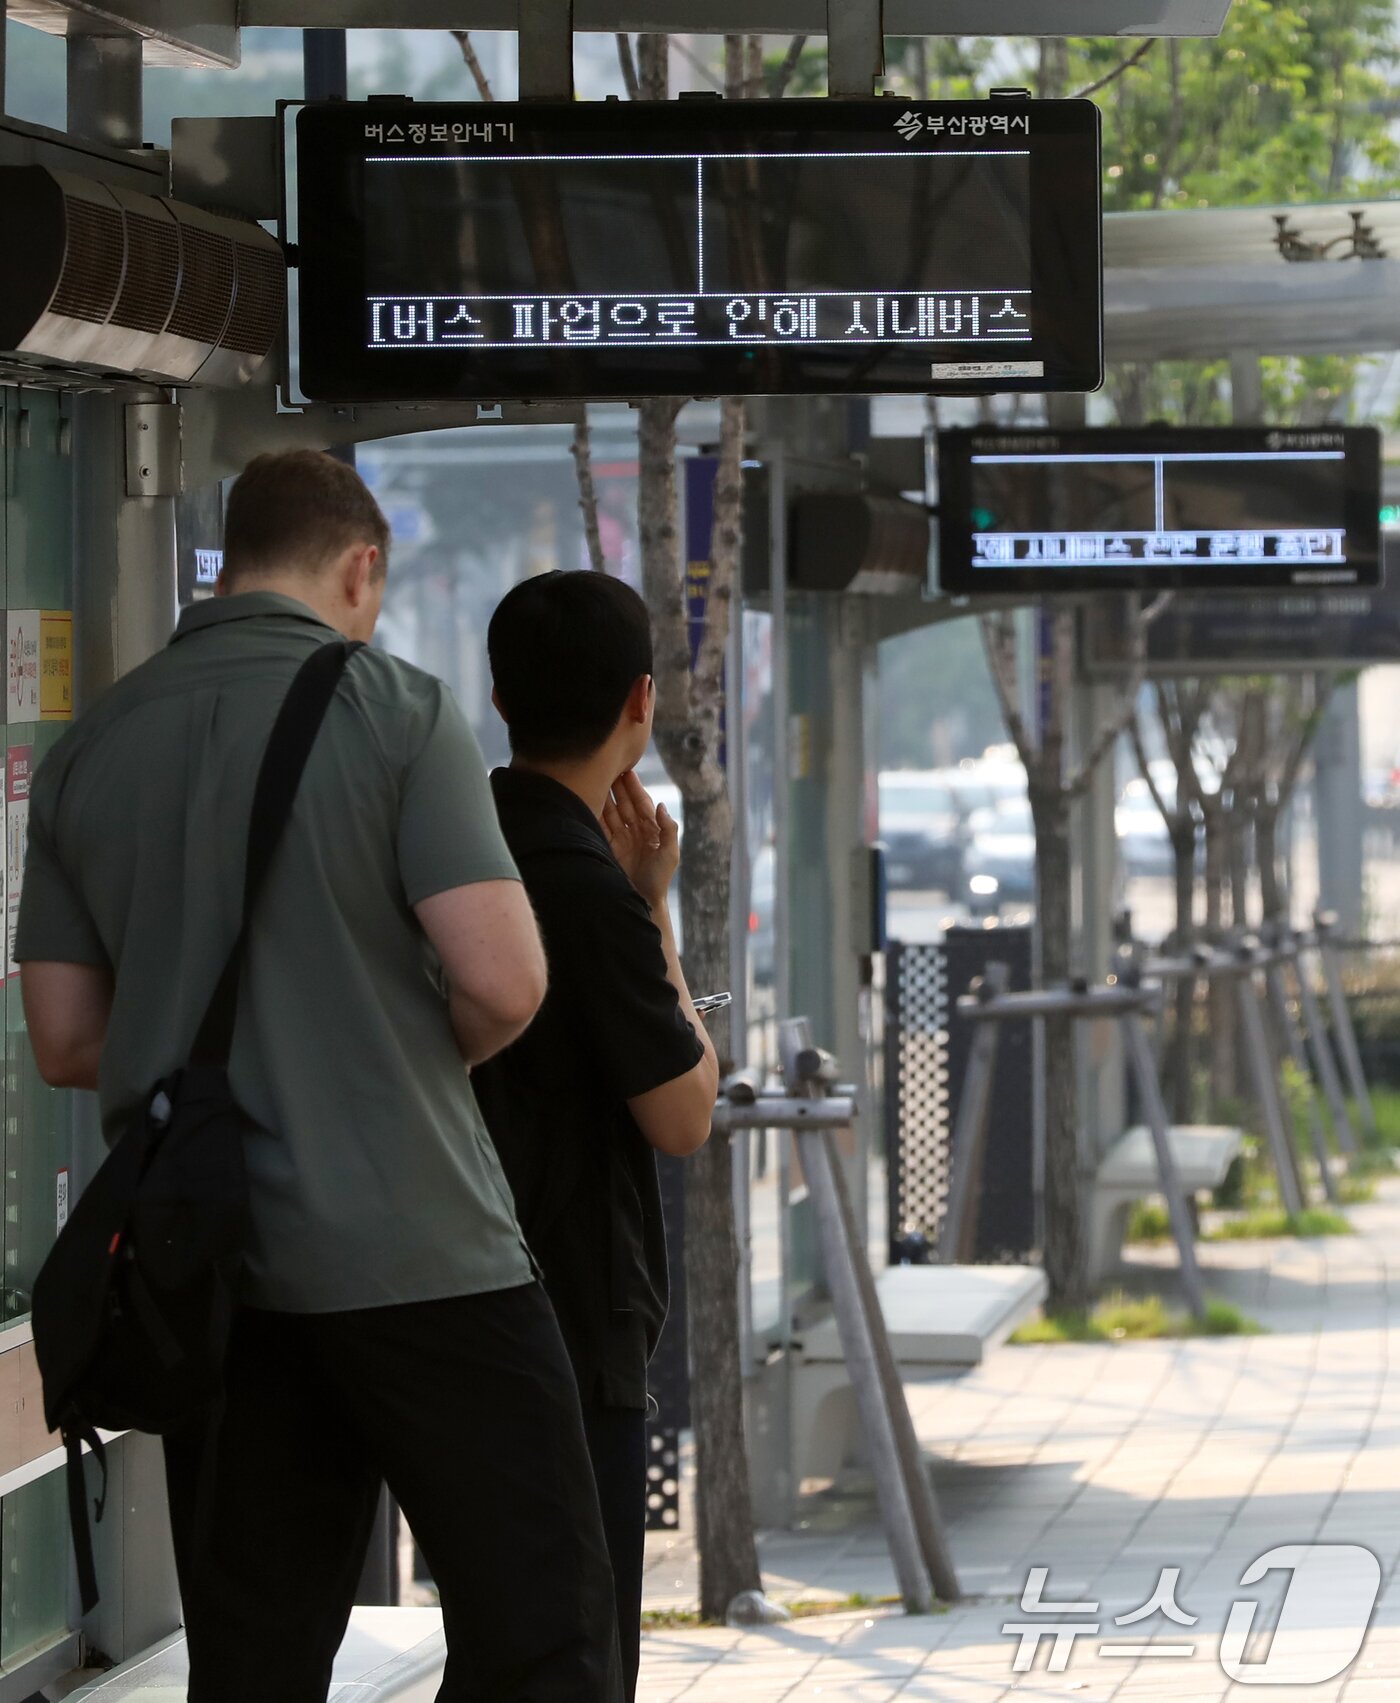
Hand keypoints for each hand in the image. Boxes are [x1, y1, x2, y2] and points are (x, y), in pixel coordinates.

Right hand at [603, 771, 678, 908]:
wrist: (644, 900)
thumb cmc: (660, 878)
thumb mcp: (671, 853)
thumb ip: (669, 829)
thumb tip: (661, 806)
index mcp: (651, 828)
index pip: (641, 803)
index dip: (634, 788)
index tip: (627, 771)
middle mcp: (635, 829)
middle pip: (624, 803)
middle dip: (616, 786)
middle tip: (607, 766)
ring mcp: (620, 837)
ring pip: (611, 811)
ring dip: (604, 795)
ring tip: (594, 778)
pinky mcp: (608, 846)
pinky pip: (600, 825)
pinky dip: (594, 813)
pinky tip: (588, 800)